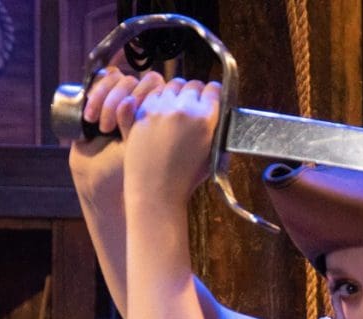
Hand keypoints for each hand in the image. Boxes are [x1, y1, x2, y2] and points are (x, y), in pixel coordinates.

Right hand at [68, 66, 165, 207]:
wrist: (102, 180)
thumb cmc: (130, 170)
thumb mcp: (140, 150)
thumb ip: (137, 126)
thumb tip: (128, 102)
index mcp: (163, 113)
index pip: (157, 87)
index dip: (142, 100)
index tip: (130, 124)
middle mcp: (145, 102)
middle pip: (135, 80)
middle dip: (117, 103)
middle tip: (109, 129)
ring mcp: (125, 97)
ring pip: (117, 79)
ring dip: (104, 101)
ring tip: (101, 127)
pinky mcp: (104, 95)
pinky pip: (102, 79)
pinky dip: (95, 95)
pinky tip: (90, 118)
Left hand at [123, 79, 221, 204]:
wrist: (156, 189)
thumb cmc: (186, 178)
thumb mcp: (212, 155)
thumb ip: (216, 131)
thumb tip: (219, 114)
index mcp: (206, 118)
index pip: (213, 89)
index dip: (213, 94)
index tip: (210, 99)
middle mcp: (184, 108)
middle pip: (192, 84)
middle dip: (194, 93)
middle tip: (192, 105)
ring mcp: (161, 108)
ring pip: (172, 86)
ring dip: (176, 94)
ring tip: (175, 109)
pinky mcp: (143, 112)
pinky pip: (153, 95)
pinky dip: (158, 100)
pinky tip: (160, 114)